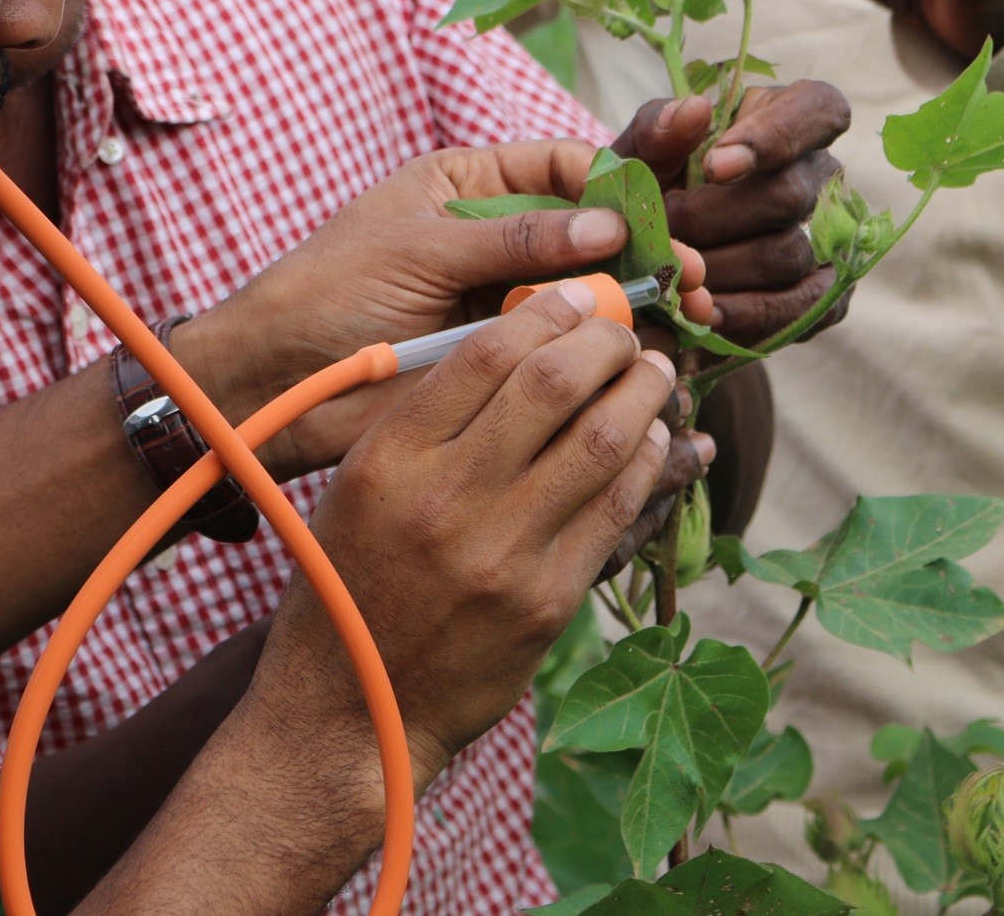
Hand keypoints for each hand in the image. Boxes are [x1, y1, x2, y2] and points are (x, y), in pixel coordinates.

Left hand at [186, 139, 709, 475]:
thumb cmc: (325, 294)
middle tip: (691, 281)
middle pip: (591, 232)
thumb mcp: (418, 251)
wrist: (274, 383)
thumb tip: (606, 225)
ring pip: (589, 295)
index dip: (618, 187)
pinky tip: (648, 360)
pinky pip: (568, 351)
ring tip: (688, 322)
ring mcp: (502, 299)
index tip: (662, 217)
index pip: (563, 167)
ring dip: (637, 306)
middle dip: (645, 251)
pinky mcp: (504, 358)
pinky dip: (608, 355)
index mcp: (469, 186)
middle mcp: (495, 238)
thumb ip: (513, 239)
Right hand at [250, 281, 701, 785]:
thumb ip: (426, 418)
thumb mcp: (361, 483)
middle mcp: (446, 499)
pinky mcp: (546, 602)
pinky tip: (652, 441)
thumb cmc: (351, 580)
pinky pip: (616, 512)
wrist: (354, 706)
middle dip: (605, 342)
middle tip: (624, 331)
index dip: (544, 312)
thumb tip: (516, 347)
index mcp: (390, 459)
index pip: (485, 354)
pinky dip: (647, 464)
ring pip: (602, 443)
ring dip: (641, 395)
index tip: (571, 298)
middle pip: (554, 384)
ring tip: (651, 375)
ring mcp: (502, 553)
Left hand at [613, 82, 851, 345]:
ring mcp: (828, 236)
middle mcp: (818, 174)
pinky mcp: (825, 294)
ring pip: (789, 254)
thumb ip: (658, 128)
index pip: (817, 109)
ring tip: (671, 275)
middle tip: (663, 233)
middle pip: (788, 195)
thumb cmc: (651, 189)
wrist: (648, 260)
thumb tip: (692, 110)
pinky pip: (798, 308)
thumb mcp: (640, 154)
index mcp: (784, 119)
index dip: (773, 138)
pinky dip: (745, 314)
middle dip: (712, 220)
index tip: (713, 167)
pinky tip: (703, 313)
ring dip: (721, 270)